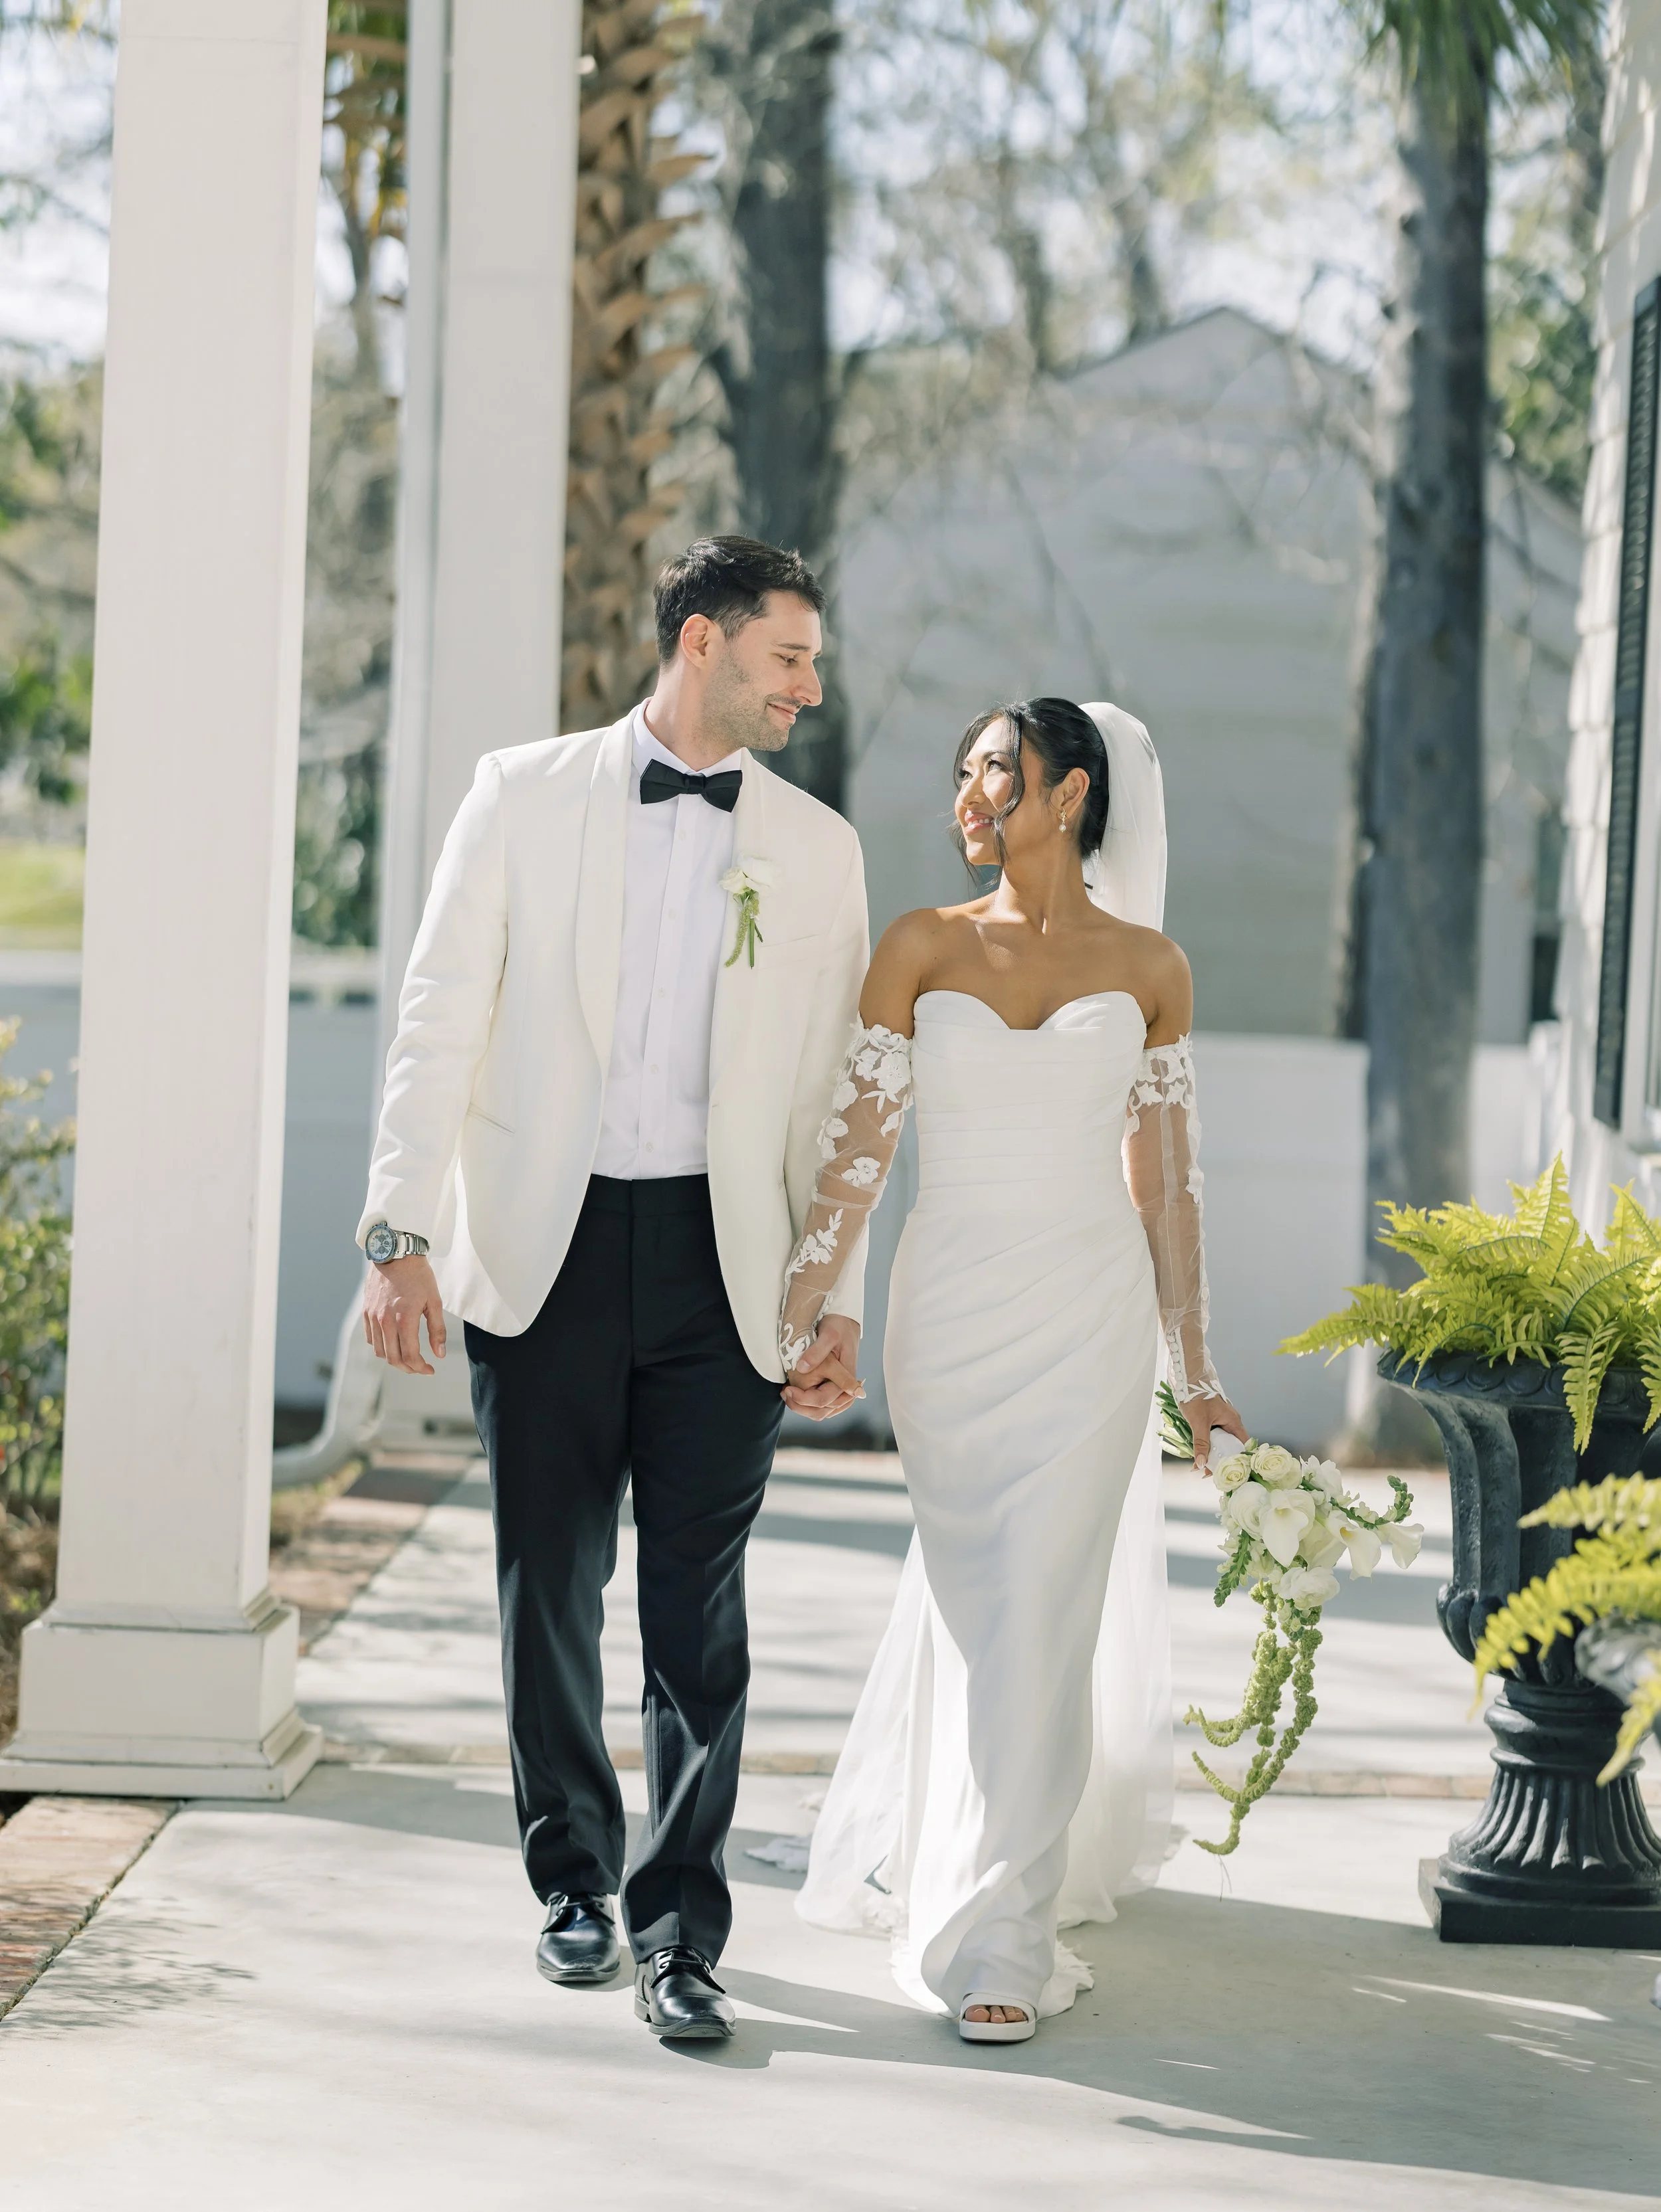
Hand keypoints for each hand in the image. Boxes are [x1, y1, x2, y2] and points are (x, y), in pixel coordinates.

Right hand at [363, 1252, 446, 1374]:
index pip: (410, 1356)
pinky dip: (382, 1347)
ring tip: (408, 1357)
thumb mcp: (434, 1301)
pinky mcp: (366, 1312)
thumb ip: (437, 1330)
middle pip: (393, 1359)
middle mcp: (385, 1321)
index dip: (420, 1368)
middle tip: (420, 1367)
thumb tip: (439, 1354)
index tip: (430, 1370)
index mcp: (404, 1319)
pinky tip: (393, 1343)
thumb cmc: (418, 1275)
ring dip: (394, 1359)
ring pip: (380, 1352)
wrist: (395, 1253)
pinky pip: (371, 1339)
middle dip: (408, 1368)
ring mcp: (373, 1317)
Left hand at [782, 1315, 863, 1420]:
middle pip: (823, 1411)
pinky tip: (794, 1394)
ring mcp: (840, 1389)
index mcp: (847, 1377)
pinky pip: (822, 1405)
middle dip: (800, 1407)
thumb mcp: (828, 1335)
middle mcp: (846, 1388)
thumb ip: (817, 1352)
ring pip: (822, 1412)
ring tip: (786, 1394)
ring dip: (802, 1408)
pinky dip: (807, 1405)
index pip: (824, 1400)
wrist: (845, 1321)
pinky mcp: (834, 1387)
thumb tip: (802, 1369)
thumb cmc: (839, 1326)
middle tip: (784, 1393)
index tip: (787, 1389)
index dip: (803, 1399)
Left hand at [1189, 1397, 1246, 1473]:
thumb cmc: (1196, 1397)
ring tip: (1201, 1467)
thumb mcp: (1199, 1422)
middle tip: (1208, 1472)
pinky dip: (1205, 1445)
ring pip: (1219, 1442)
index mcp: (1233, 1421)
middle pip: (1229, 1446)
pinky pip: (1211, 1436)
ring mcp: (1220, 1421)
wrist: (1186, 1379)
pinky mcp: (1210, 1421)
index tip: (1228, 1471)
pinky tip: (1198, 1454)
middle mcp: (1229, 1422)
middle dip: (1220, 1459)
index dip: (1238, 1459)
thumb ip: (1201, 1443)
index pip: (1242, 1444)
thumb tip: (1202, 1463)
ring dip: (1211, 1453)